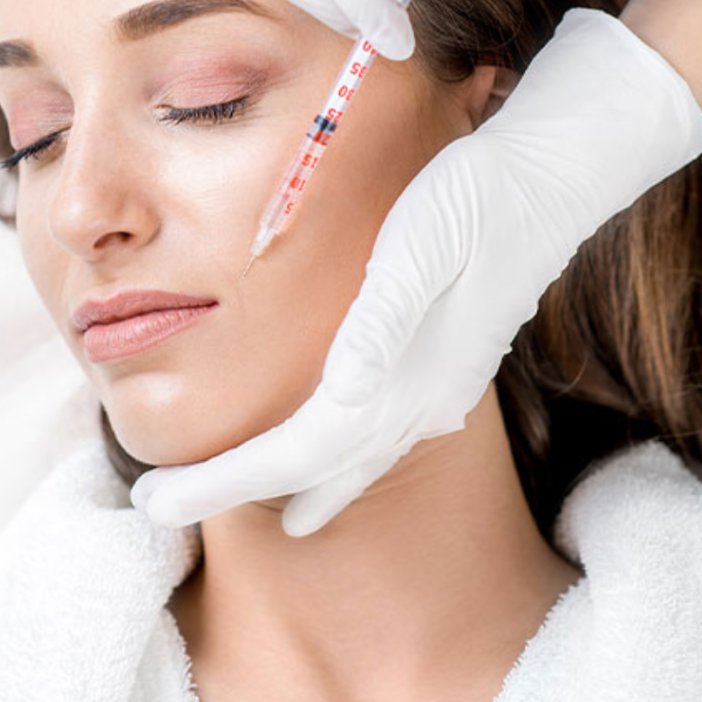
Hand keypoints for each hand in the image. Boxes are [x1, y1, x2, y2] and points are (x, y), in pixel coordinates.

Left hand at [129, 9, 701, 535]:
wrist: (549, 182)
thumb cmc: (474, 202)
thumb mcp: (421, 248)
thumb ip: (381, 326)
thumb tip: (344, 395)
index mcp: (402, 374)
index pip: (295, 453)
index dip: (222, 480)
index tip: (153, 499)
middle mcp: (422, 399)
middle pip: (317, 472)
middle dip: (237, 491)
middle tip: (162, 509)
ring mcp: (440, 389)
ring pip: (358, 463)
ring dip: (304, 490)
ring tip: (277, 519)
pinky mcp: (447, 368)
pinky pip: (383, 438)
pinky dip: (348, 462)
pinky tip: (347, 461)